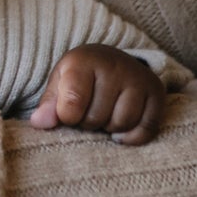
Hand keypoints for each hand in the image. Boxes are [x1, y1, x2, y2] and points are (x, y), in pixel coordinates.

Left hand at [30, 44, 164, 145]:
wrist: (109, 60)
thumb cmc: (78, 77)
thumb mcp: (58, 83)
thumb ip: (49, 104)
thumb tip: (39, 123)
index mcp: (83, 61)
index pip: (72, 104)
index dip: (67, 117)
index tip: (66, 113)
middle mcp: (115, 67)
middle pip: (96, 118)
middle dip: (86, 122)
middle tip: (87, 111)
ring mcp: (139, 79)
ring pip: (121, 124)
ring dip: (108, 128)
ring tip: (103, 114)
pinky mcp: (157, 92)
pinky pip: (145, 129)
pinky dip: (131, 136)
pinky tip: (119, 127)